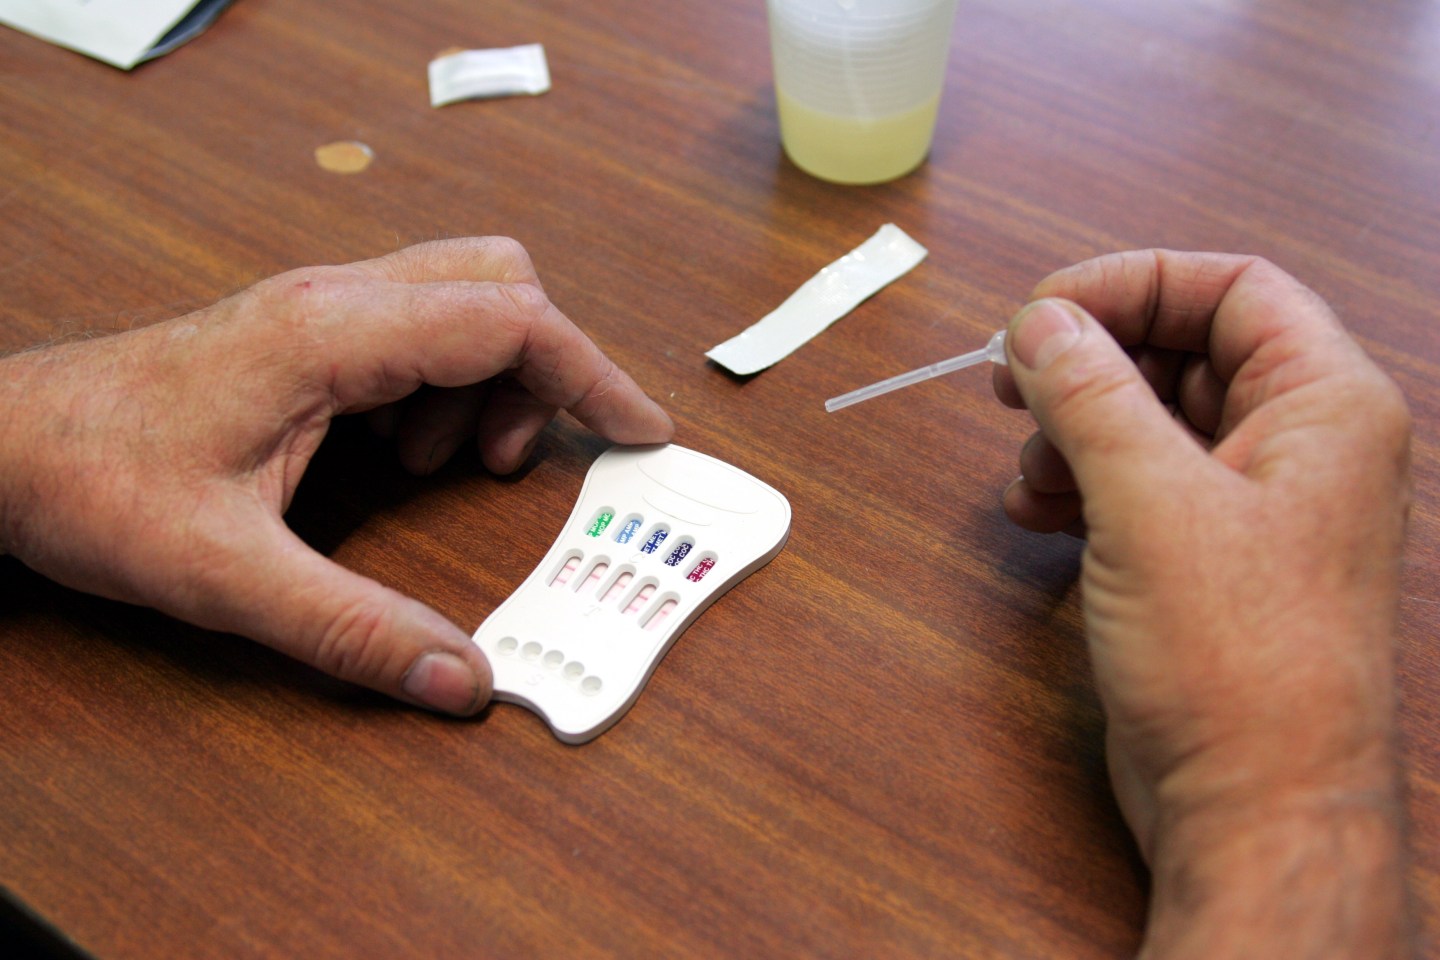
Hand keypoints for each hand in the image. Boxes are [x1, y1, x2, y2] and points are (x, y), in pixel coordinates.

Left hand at [0, 238, 673, 715]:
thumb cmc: (88, 480)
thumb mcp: (224, 575)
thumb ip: (352, 631)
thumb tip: (462, 679)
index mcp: (331, 334)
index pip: (510, 320)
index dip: (594, 375)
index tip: (639, 431)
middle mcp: (334, 302)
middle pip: (500, 286)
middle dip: (546, 371)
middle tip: (526, 462)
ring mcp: (319, 311)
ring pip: (463, 302)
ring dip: (490, 383)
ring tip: (450, 468)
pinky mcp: (305, 335)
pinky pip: (418, 334)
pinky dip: (444, 389)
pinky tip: (401, 455)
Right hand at [994, 251, 1411, 955]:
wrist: (1256, 806)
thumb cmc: (1241, 664)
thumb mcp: (1150, 502)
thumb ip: (1090, 395)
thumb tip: (1038, 322)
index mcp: (1324, 406)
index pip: (1230, 288)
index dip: (1130, 284)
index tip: (1042, 312)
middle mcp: (1298, 446)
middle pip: (1183, 349)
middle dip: (1089, 363)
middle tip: (1010, 384)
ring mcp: (1254, 506)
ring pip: (1150, 419)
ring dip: (1073, 430)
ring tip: (1029, 474)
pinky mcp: (1209, 558)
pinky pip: (1138, 483)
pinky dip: (1080, 485)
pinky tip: (1037, 514)